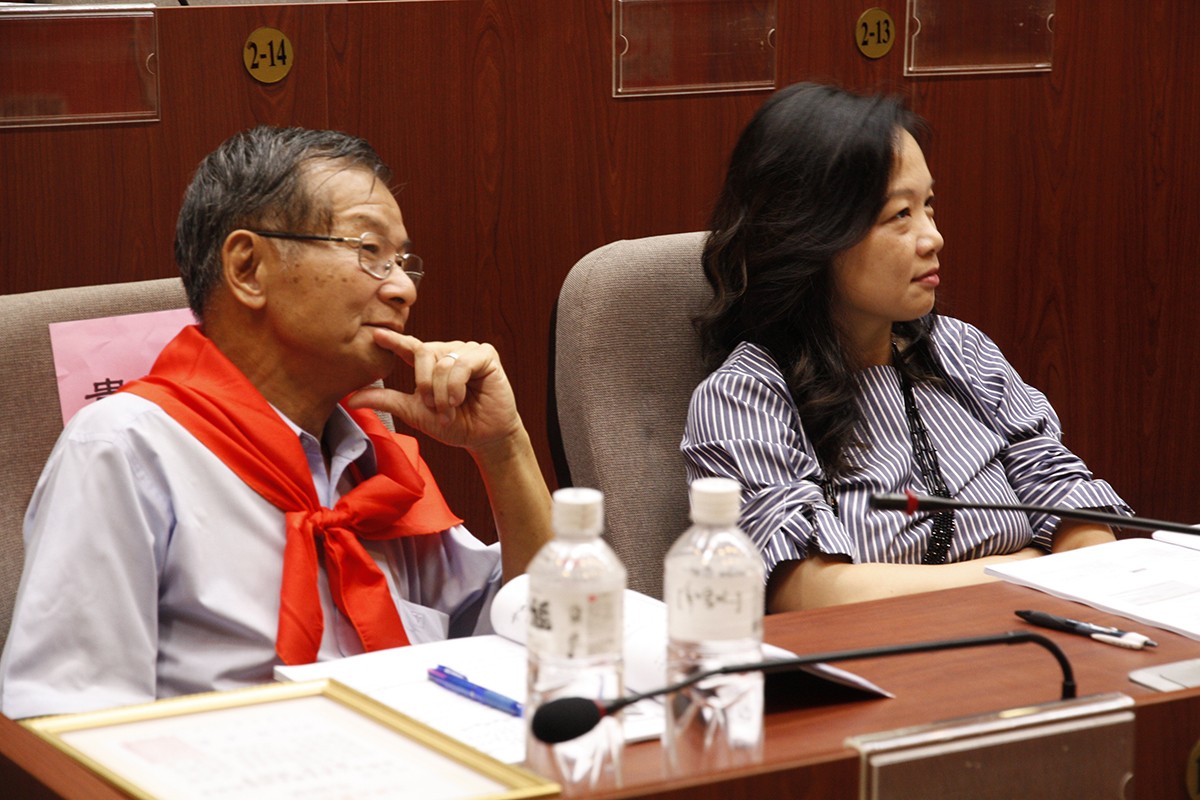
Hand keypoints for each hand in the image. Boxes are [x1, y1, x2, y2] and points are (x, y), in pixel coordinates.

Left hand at [346, 329, 523, 453]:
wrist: (483, 438)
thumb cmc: (453, 424)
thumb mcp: (414, 412)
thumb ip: (386, 400)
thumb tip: (351, 398)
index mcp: (429, 363)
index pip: (408, 346)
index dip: (393, 339)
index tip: (376, 334)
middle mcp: (447, 352)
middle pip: (423, 352)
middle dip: (424, 384)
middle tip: (432, 406)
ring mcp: (467, 351)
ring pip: (442, 361)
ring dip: (442, 391)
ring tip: (450, 408)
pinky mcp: (486, 355)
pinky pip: (462, 363)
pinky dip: (456, 385)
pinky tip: (460, 399)